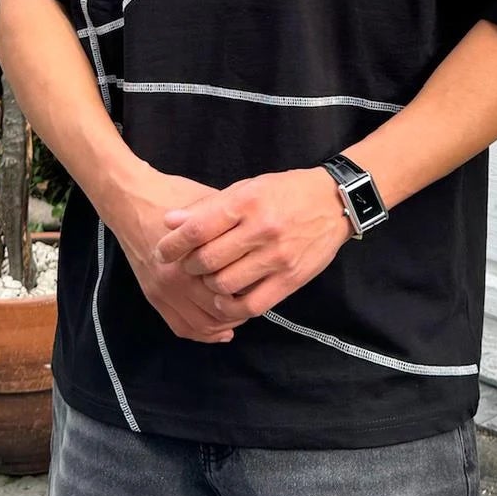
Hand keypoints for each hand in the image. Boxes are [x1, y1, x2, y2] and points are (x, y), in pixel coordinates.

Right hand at [111, 169, 248, 344]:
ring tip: (240, 314)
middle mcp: (177, 279)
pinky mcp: (152, 295)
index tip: (263, 282)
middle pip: (220, 310)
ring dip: (224, 324)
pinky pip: (181, 327)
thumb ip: (231, 225)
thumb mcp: (209, 203)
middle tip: (255, 299)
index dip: (253, 288)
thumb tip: (258, 243)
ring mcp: (163, 290)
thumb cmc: (173, 195)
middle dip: (242, 309)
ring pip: (202, 324)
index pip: (234, 287)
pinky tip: (221, 330)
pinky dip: (202, 334)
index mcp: (195, 255)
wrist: (131, 200)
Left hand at [153, 168, 350, 320]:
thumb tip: (170, 222)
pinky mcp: (290, 280)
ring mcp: (277, 257)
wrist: (334, 203)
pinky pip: (251, 305)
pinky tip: (226, 298)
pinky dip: (231, 306)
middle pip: (207, 261)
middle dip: (188, 267)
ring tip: (207, 279)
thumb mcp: (246, 189)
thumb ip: (208, 207)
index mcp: (247, 203)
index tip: (162, 251)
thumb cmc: (284, 192)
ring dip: (208, 287)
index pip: (198, 229)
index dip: (173, 244)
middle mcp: (261, 230)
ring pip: (225, 285)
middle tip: (187, 266)